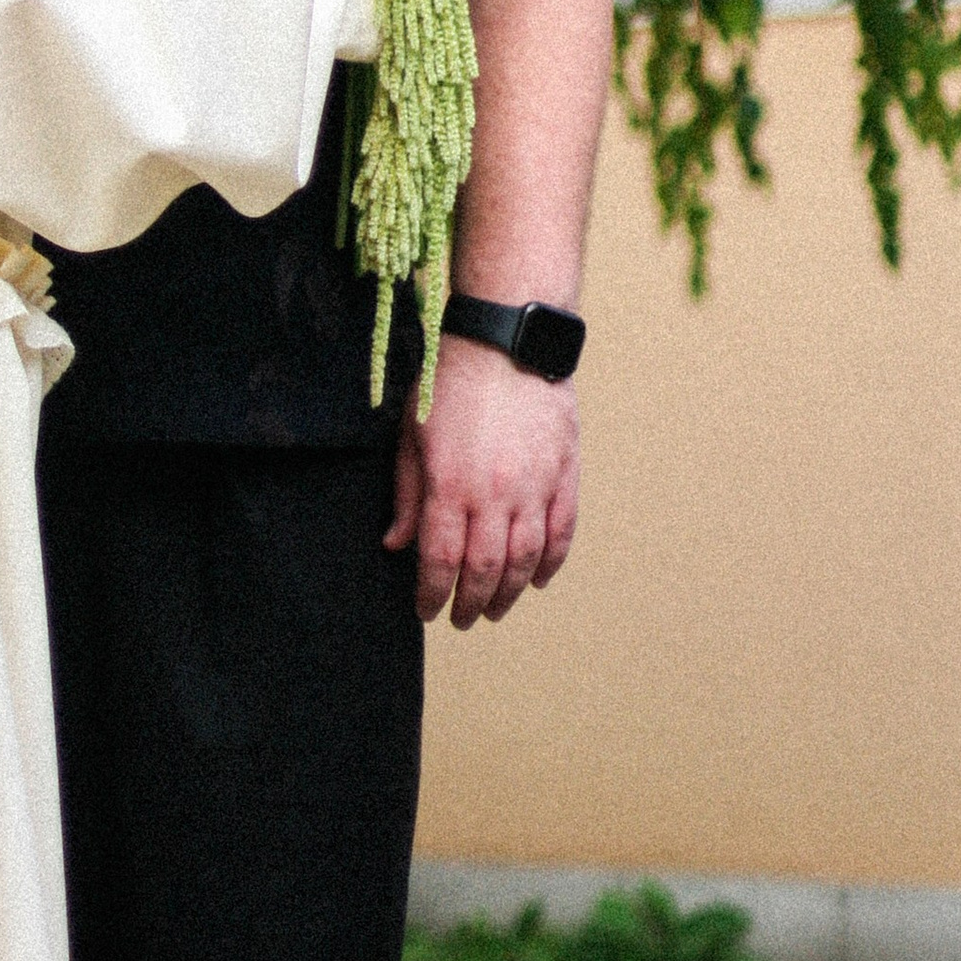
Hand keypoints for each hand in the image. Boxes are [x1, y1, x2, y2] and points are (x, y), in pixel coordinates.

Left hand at [387, 337, 578, 628]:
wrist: (506, 340)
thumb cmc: (450, 382)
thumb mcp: (411, 433)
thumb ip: (408, 494)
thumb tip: (396, 544)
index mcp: (450, 484)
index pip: (440, 560)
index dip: (432, 594)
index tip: (426, 611)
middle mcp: (495, 493)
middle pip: (485, 569)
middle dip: (471, 603)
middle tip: (462, 619)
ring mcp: (535, 486)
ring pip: (526, 559)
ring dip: (511, 593)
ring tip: (496, 609)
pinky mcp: (564, 474)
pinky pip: (562, 532)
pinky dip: (551, 563)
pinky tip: (538, 580)